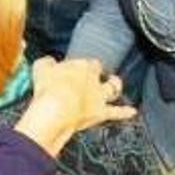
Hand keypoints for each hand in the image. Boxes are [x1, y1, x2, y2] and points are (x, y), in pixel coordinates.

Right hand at [14, 56, 135, 156]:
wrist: (57, 111)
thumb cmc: (48, 89)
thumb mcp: (41, 68)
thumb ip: (47, 63)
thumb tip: (50, 62)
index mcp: (80, 66)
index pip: (85, 62)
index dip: (81, 65)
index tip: (76, 68)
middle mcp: (93, 79)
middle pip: (99, 70)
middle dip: (98, 70)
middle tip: (96, 71)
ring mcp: (98, 96)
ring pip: (112, 88)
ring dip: (116, 85)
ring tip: (116, 82)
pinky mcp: (100, 113)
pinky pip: (116, 112)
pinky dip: (125, 112)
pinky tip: (133, 112)